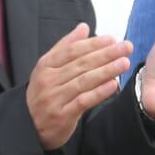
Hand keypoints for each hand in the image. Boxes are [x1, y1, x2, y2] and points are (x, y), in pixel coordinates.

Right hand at [27, 25, 132, 149]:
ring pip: (84, 81)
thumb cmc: (44, 94)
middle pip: (81, 64)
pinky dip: (99, 92)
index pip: (72, 51)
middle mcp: (48, 80)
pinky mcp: (62, 115)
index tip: (112, 39)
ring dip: (106, 70)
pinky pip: (83, 101)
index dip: (93, 44)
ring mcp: (54, 98)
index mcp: (45, 66)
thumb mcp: (48, 68)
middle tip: (126, 47)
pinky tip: (114, 85)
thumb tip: (83, 27)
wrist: (29, 127)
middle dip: (106, 54)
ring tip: (124, 62)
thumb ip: (66, 47)